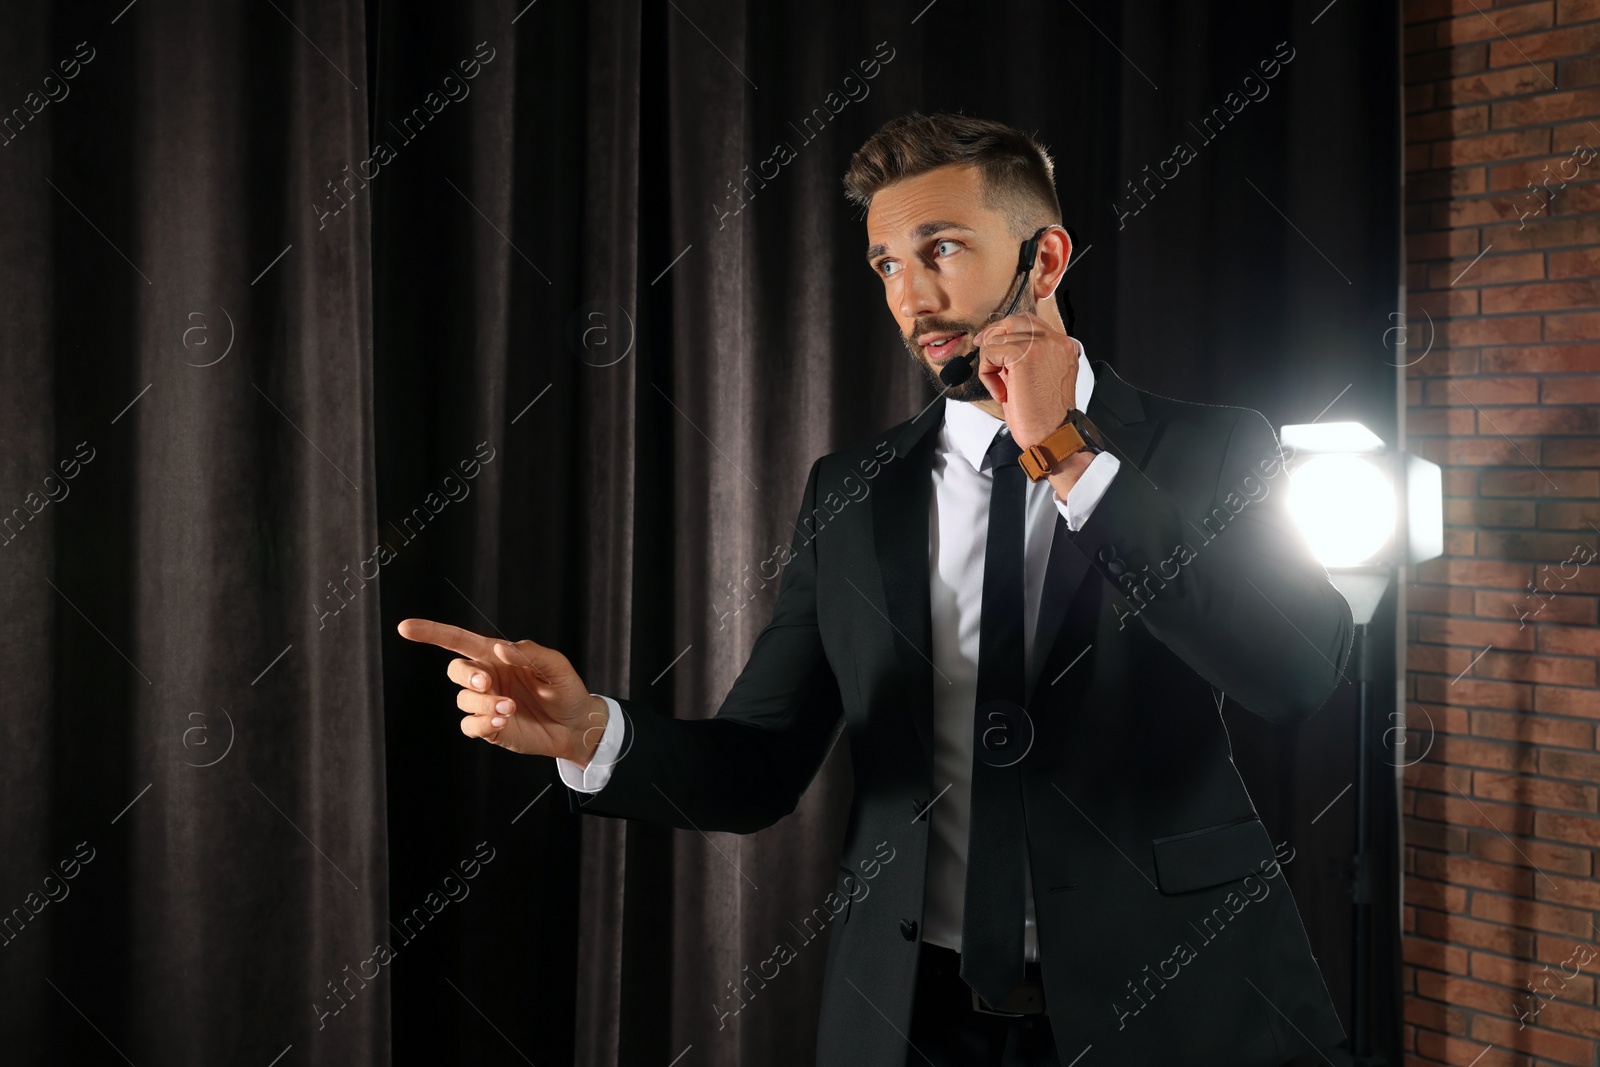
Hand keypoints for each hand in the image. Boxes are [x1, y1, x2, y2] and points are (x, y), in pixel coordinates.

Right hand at [397, 618, 608, 764]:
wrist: (575, 725)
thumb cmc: (566, 689)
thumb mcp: (556, 665)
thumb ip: (529, 652)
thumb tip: (500, 648)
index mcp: (497, 656)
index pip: (458, 640)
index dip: (431, 632)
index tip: (405, 628)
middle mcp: (487, 677)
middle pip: (455, 670)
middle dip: (466, 675)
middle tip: (488, 682)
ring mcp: (485, 703)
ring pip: (463, 700)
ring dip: (483, 703)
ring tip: (510, 707)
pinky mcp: (489, 728)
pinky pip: (469, 726)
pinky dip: (482, 723)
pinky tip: (503, 720)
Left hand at [970, 311, 1080, 450]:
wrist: (1053, 436)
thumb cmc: (1044, 416)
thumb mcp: (1036, 378)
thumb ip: (1022, 357)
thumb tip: (994, 344)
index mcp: (1063, 346)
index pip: (1029, 323)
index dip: (1005, 331)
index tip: (988, 344)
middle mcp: (1056, 341)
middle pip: (1013, 320)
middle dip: (992, 336)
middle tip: (983, 355)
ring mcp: (1042, 345)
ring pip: (997, 338)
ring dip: (991, 364)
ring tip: (1003, 389)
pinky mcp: (1025, 355)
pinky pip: (990, 352)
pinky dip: (987, 374)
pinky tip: (1002, 393)